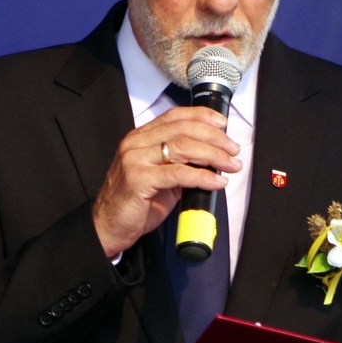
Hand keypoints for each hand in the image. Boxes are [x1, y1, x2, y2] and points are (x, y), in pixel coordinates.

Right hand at [92, 105, 240, 256]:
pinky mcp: (138, 179)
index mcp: (140, 138)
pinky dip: (202, 176)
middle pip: (183, 130)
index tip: (222, 124)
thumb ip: (181, 163)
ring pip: (182, 147)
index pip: (174, 116)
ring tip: (230, 164)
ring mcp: (135, 160)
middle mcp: (136, 143)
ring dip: (213, 155)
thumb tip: (213, 158)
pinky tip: (215, 181)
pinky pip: (178, 173)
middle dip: (214, 138)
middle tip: (233, 149)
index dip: (202, 116)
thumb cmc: (134, 203)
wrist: (108, 226)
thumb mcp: (160, 176)